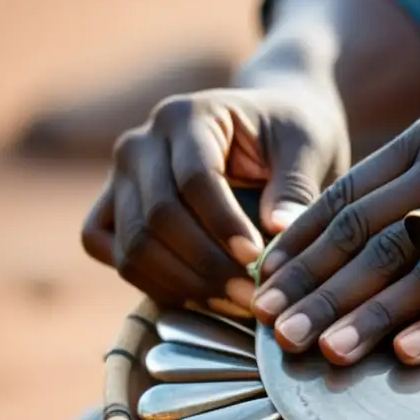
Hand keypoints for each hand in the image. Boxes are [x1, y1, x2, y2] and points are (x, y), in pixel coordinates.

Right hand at [81, 83, 347, 315]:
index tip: (257, 259)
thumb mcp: (307, 147)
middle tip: (251, 297)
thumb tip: (280, 228)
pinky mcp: (112, 211)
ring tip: (234, 303)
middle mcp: (140, 144)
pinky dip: (153, 284)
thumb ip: (294, 186)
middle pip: (157, 217)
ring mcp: (119, 178)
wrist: (267, 132)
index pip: (194, 178)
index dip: (223, 224)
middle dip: (206, 265)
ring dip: (182, 285)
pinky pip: (113, 255)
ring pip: (132, 245)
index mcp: (186, 116)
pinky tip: (202, 298)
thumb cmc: (290, 136)